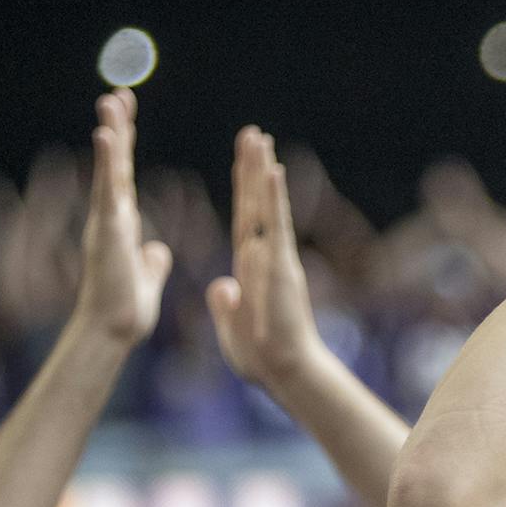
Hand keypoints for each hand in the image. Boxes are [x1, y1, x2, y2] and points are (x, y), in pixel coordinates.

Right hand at [75, 88, 174, 346]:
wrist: (113, 330)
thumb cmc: (126, 310)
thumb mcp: (146, 278)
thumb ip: (151, 261)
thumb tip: (158, 252)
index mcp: (122, 223)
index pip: (123, 174)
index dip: (125, 144)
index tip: (126, 113)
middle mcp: (110, 216)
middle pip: (114, 164)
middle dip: (116, 128)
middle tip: (117, 94)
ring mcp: (106, 222)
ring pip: (109, 170)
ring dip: (110, 135)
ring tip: (109, 102)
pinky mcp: (108, 231)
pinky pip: (108, 190)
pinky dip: (106, 163)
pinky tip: (105, 135)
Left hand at [206, 126, 327, 387]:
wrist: (284, 373)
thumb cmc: (262, 359)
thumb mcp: (233, 327)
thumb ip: (225, 305)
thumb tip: (221, 285)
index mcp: (250, 269)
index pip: (244, 220)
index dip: (242, 191)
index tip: (243, 162)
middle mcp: (265, 257)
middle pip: (254, 204)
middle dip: (251, 168)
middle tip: (251, 133)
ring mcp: (276, 259)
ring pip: (267, 207)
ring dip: (262, 171)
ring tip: (259, 138)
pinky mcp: (283, 267)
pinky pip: (277, 227)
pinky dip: (274, 199)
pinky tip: (272, 171)